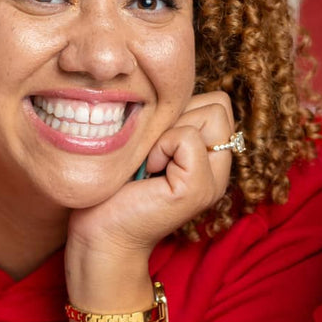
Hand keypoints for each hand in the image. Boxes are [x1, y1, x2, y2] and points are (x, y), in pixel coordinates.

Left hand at [67, 91, 235, 263]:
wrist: (101, 235)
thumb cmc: (116, 186)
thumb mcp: (150, 140)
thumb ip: (174, 120)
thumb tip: (174, 86)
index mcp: (211, 156)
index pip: (219, 103)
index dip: (183, 109)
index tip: (155, 141)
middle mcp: (220, 169)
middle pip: (220, 104)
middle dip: (179, 116)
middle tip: (153, 151)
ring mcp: (214, 182)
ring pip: (211, 114)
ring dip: (171, 131)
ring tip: (152, 161)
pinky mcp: (198, 190)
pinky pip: (187, 137)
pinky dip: (161, 147)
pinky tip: (148, 172)